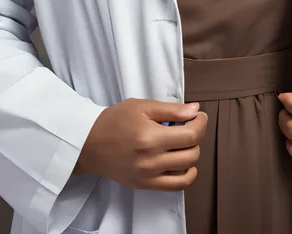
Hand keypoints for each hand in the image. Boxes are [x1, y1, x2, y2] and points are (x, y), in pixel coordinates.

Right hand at [73, 98, 207, 190]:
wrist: (90, 143)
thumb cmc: (115, 120)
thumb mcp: (141, 106)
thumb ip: (171, 109)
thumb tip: (195, 110)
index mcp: (150, 137)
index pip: (191, 134)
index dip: (201, 123)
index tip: (199, 116)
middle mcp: (151, 160)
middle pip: (192, 152)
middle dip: (196, 136)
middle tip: (188, 126)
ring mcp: (149, 176)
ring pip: (188, 170)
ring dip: (192, 154)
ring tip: (183, 143)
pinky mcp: (146, 185)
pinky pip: (177, 186)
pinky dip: (187, 175)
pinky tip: (182, 163)